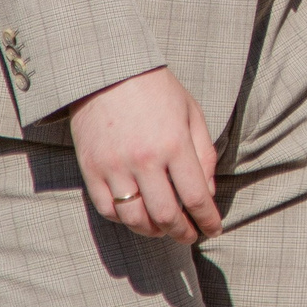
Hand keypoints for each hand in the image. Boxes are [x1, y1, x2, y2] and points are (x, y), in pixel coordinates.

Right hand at [68, 66, 221, 243]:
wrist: (107, 72)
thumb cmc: (157, 90)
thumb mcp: (192, 114)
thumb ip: (204, 154)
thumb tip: (207, 195)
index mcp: (174, 144)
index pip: (196, 198)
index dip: (208, 220)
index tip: (214, 229)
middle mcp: (144, 160)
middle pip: (166, 216)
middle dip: (182, 232)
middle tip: (189, 235)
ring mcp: (115, 167)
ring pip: (136, 219)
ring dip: (154, 232)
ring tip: (164, 229)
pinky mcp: (91, 170)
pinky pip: (108, 210)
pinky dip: (125, 220)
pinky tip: (137, 216)